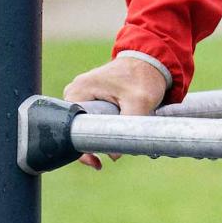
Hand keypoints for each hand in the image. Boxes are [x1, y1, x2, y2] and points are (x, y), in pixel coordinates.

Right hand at [59, 52, 169, 171]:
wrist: (151, 61)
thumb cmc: (143, 77)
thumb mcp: (140, 101)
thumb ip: (128, 125)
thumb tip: (113, 156)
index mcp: (78, 91)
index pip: (70, 128)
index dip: (81, 149)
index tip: (97, 161)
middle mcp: (75, 93)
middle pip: (76, 130)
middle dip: (93, 146)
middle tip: (110, 157)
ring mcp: (83, 96)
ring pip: (86, 127)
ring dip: (101, 138)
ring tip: (118, 145)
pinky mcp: (92, 100)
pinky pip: (93, 122)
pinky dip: (105, 130)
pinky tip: (118, 135)